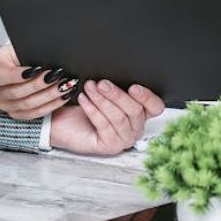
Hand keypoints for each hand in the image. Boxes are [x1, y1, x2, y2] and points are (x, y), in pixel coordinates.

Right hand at [0, 44, 72, 119]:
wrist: (21, 62)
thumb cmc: (22, 52)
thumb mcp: (23, 46)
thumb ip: (30, 51)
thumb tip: (48, 55)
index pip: (1, 75)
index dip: (20, 74)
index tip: (39, 68)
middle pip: (16, 92)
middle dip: (40, 84)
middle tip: (59, 75)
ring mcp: (3, 104)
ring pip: (26, 105)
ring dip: (49, 95)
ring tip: (65, 85)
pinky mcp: (15, 113)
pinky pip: (33, 114)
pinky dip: (51, 105)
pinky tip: (63, 96)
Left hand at [49, 80, 164, 154]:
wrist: (65, 122)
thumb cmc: (87, 105)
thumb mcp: (106, 92)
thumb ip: (118, 86)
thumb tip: (118, 74)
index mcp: (141, 113)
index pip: (155, 107)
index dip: (147, 97)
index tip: (133, 86)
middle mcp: (135, 128)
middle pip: (135, 111)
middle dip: (117, 94)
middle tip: (101, 84)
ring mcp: (124, 139)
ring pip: (119, 117)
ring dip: (102, 100)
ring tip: (89, 88)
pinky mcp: (109, 146)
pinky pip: (104, 125)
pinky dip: (93, 109)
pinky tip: (84, 99)